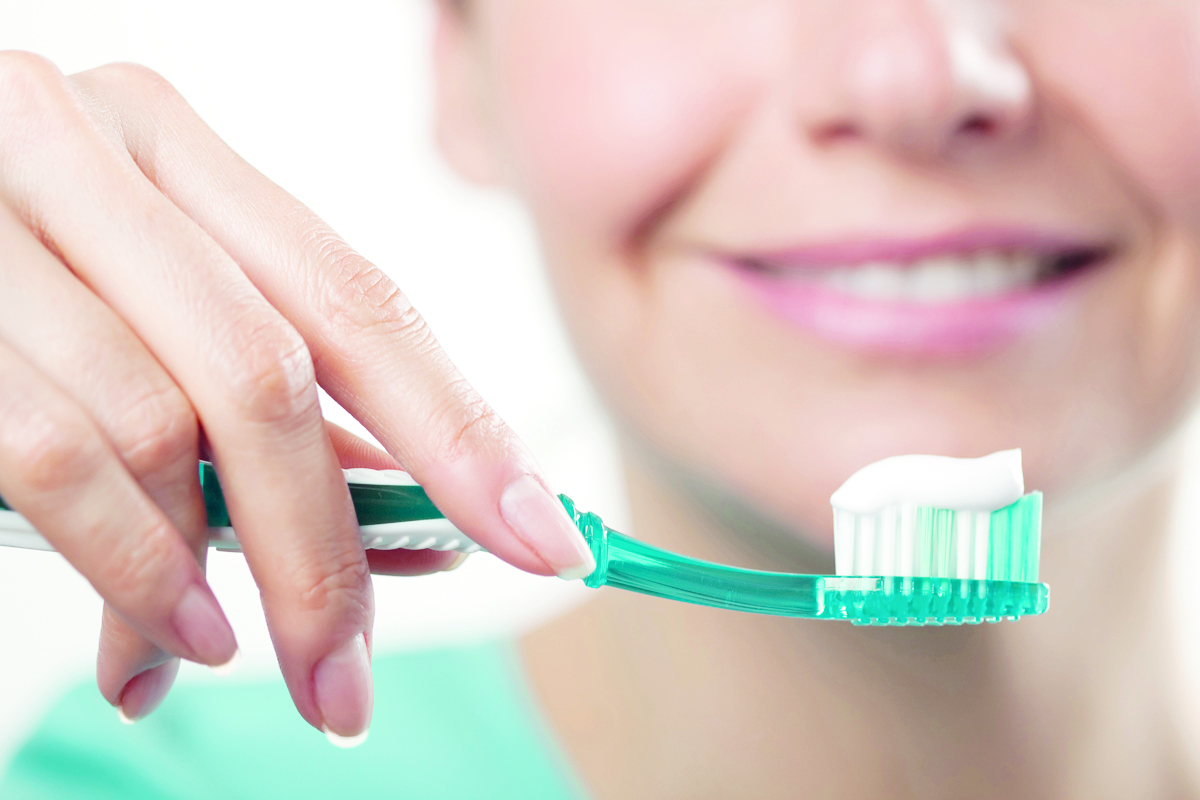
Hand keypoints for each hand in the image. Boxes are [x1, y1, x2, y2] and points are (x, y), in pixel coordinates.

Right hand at [0, 52, 593, 739]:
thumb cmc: (21, 289)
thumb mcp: (156, 313)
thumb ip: (271, 407)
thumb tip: (407, 526)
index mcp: (178, 151)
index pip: (358, 302)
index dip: (461, 429)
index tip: (543, 536)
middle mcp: (89, 153)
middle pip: (270, 375)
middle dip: (330, 548)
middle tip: (352, 680)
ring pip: (160, 428)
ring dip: (220, 574)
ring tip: (243, 656)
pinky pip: (54, 457)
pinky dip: (129, 565)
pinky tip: (164, 639)